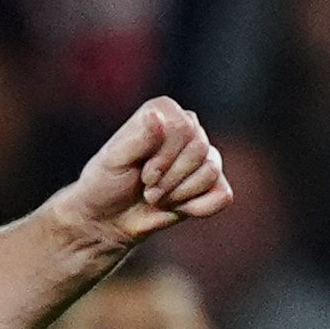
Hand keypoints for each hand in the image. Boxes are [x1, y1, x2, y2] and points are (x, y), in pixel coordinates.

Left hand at [58, 97, 231, 248]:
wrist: (109, 217)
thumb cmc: (107, 183)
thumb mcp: (113, 159)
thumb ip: (136, 138)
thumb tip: (156, 117)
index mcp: (164, 111)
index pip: (184, 127)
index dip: (165, 157)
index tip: (144, 173)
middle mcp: (188, 127)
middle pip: (199, 149)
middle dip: (170, 178)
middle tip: (148, 188)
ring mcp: (202, 156)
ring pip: (211, 171)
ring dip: (179, 194)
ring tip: (156, 196)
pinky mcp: (212, 184)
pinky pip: (222, 195)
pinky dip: (197, 208)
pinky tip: (176, 207)